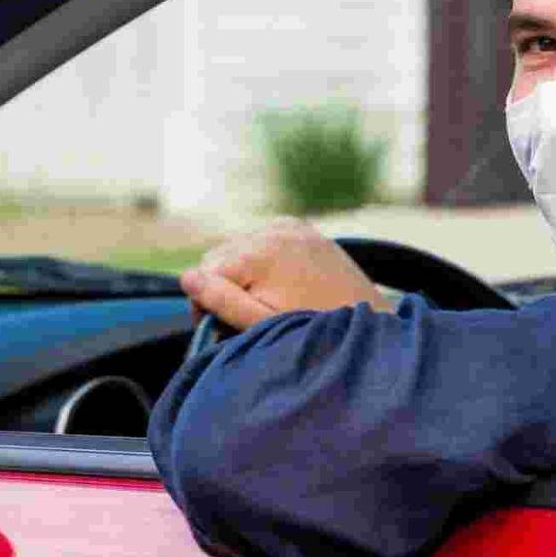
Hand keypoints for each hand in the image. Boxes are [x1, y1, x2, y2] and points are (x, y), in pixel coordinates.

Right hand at [180, 218, 392, 329]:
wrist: (369, 323)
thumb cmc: (314, 331)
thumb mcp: (263, 325)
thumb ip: (222, 301)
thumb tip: (186, 278)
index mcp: (258, 252)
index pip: (203, 273)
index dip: (206, 305)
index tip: (224, 328)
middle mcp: (272, 230)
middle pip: (217, 257)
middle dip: (222, 286)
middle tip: (246, 318)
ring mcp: (290, 225)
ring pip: (238, 247)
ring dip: (240, 272)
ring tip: (266, 302)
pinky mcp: (302, 228)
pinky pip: (262, 238)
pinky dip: (261, 258)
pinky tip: (279, 283)